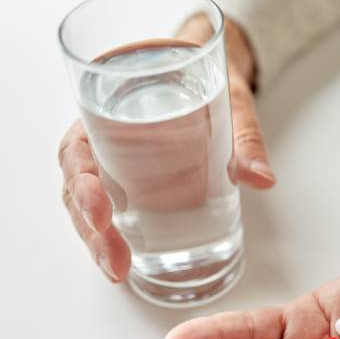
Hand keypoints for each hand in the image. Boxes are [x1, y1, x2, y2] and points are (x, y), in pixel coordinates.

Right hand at [58, 16, 270, 281]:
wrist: (206, 67)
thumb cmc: (208, 76)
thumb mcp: (231, 99)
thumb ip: (245, 137)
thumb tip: (263, 179)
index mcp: (109, 107)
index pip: (77, 149)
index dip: (82, 184)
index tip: (101, 214)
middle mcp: (99, 137)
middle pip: (77, 188)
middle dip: (91, 230)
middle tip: (116, 263)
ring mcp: (110, 162)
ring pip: (86, 205)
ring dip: (96, 241)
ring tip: (118, 271)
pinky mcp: (127, 181)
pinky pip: (107, 209)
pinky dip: (109, 236)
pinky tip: (121, 263)